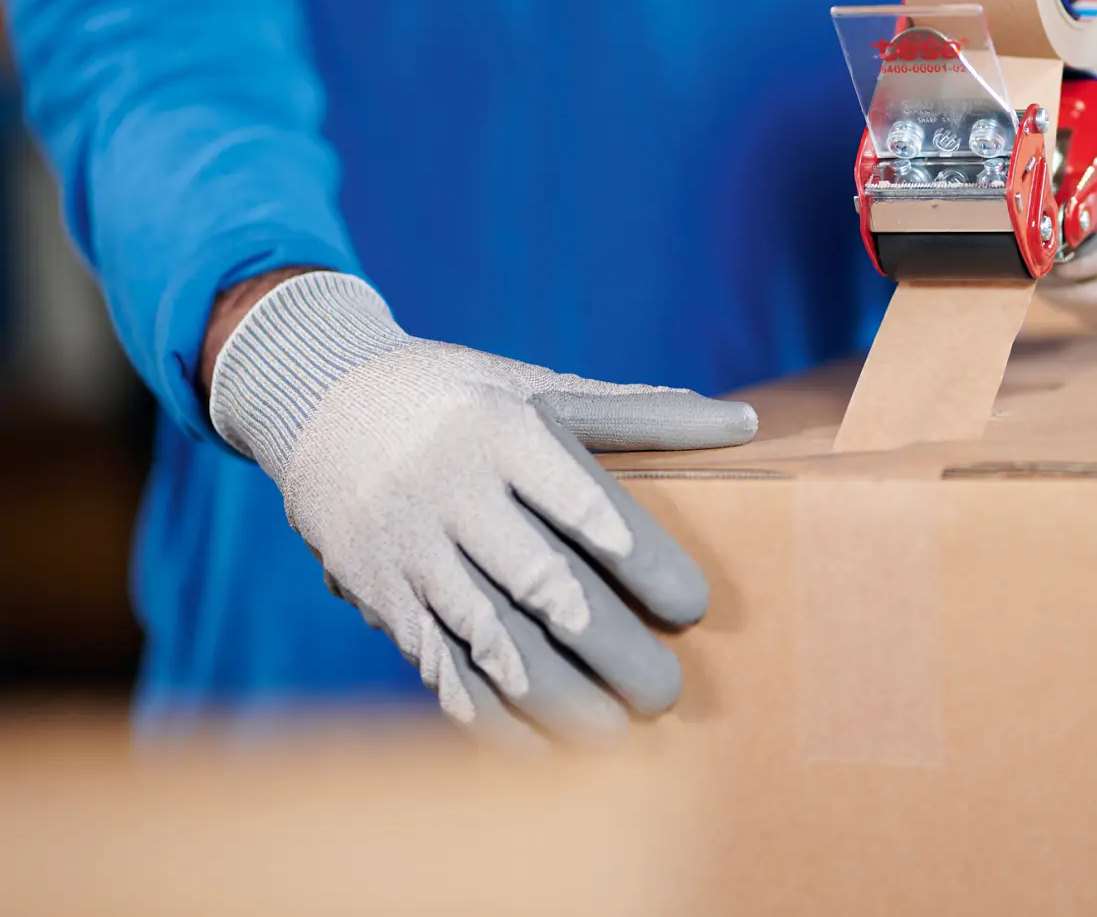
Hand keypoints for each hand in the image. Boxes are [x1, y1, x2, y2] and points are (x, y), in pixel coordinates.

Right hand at [207, 272, 756, 741]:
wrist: (318, 396)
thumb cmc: (458, 393)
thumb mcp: (539, 383)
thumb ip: (639, 413)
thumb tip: (743, 423)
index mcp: (508, 434)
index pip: (588, 507)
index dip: (645, 563)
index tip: (694, 607)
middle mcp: (456, 493)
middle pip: (543, 585)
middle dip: (610, 648)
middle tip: (667, 693)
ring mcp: (410, 547)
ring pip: (489, 637)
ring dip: (554, 696)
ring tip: (615, 738)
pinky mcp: (377, 590)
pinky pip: (434, 662)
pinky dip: (484, 711)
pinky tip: (533, 746)